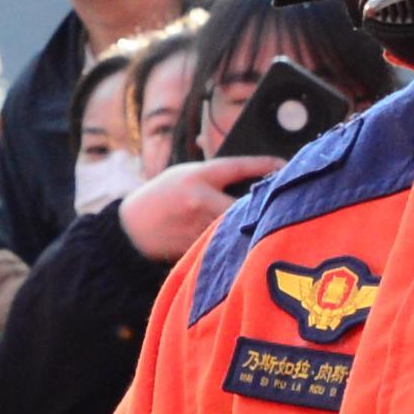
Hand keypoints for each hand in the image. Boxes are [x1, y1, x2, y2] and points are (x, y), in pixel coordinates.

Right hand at [116, 153, 280, 265]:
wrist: (130, 230)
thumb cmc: (158, 198)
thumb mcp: (183, 175)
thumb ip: (212, 177)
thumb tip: (247, 179)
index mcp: (197, 176)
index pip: (239, 166)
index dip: (265, 165)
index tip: (284, 165)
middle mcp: (200, 199)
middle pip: (247, 201)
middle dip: (263, 201)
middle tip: (281, 198)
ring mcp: (200, 225)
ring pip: (238, 225)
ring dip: (252, 223)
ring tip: (266, 220)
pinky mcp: (198, 247)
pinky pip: (225, 243)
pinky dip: (235, 241)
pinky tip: (244, 241)